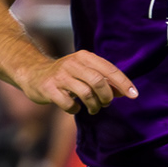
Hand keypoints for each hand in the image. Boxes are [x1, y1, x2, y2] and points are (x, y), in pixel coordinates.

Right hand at [22, 50, 137, 116]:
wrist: (33, 73)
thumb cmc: (65, 75)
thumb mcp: (85, 71)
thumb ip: (104, 80)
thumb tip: (125, 92)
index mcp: (84, 57)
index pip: (109, 69)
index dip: (123, 83)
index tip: (134, 95)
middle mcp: (72, 63)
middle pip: (98, 81)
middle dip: (107, 96)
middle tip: (106, 104)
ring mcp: (60, 76)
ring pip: (85, 93)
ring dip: (93, 105)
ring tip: (93, 108)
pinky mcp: (49, 88)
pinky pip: (68, 103)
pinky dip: (75, 109)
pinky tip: (74, 108)